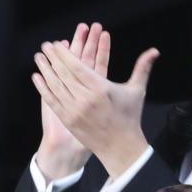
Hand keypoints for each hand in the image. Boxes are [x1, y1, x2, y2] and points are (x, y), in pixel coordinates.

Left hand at [32, 40, 157, 179]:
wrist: (120, 146)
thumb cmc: (129, 117)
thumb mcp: (137, 90)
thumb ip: (142, 68)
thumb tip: (155, 50)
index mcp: (101, 88)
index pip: (77, 67)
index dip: (65, 54)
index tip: (56, 44)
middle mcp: (85, 99)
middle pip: (64, 74)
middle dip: (52, 58)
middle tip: (44, 46)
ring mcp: (74, 110)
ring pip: (56, 86)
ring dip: (45, 70)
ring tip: (38, 58)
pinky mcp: (68, 120)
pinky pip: (52, 101)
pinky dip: (43, 88)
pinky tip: (37, 78)